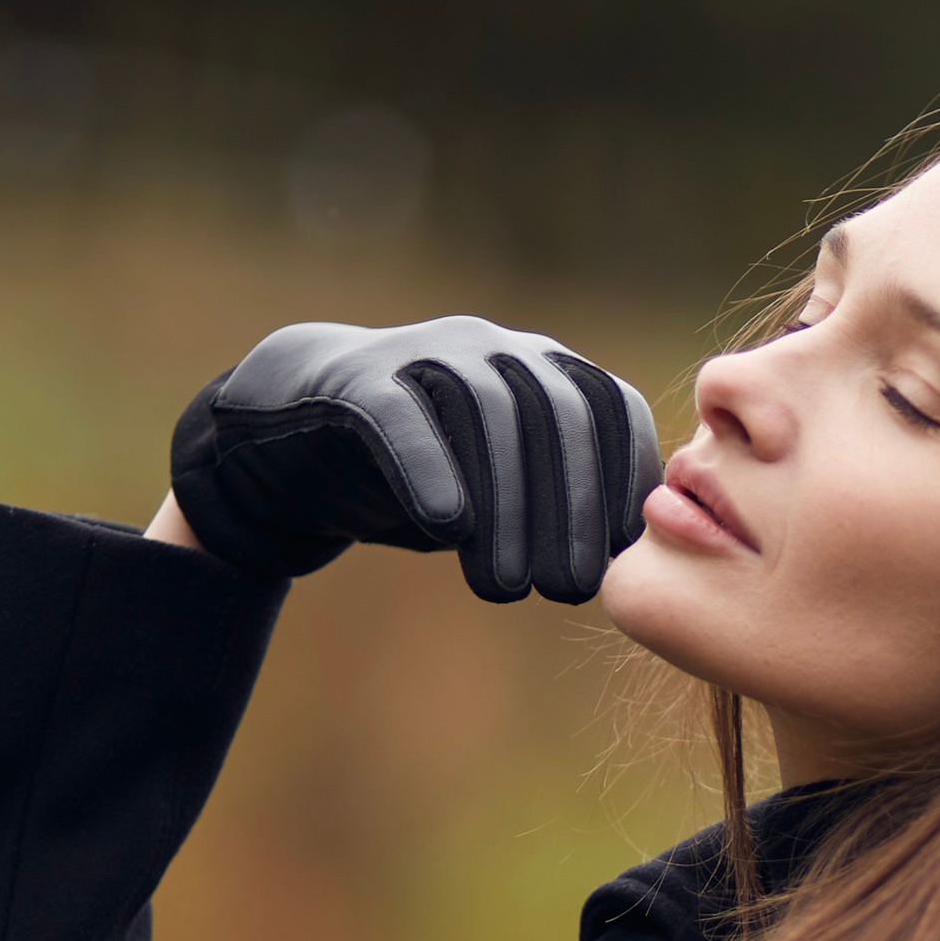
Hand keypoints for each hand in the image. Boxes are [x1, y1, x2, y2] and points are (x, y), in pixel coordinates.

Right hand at [168, 315, 661, 601]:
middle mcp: (495, 349)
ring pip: (484, 416)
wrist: (298, 441)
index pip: (610, 410)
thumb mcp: (510, 493)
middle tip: (569, 591)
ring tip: (506, 589)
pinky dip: (427, 465)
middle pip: (555, 416)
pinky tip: (445, 524)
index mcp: (546, 369)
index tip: (622, 560)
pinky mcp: (357, 384)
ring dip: (505, 508)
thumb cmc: (428, 478)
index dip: (623, 483)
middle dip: (570, 508)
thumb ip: (570, 508)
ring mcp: (424, 355)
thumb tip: (640, 565)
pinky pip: (398, 416)